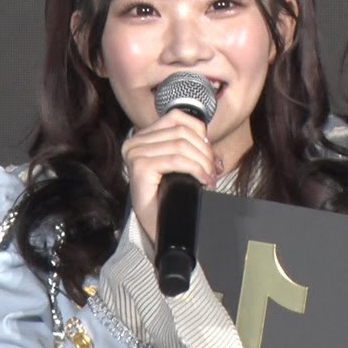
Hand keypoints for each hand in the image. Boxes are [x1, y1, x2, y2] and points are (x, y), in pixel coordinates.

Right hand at [120, 110, 217, 243]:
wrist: (161, 229)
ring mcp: (135, 154)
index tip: (210, 155)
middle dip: (204, 152)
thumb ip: (192, 149)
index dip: (200, 133)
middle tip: (213, 171)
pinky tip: (203, 180)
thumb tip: (211, 144)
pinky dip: (195, 169)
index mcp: (143, 137)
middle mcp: (134, 142)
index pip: (177, 118)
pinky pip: (176, 160)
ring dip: (202, 162)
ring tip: (209, 178)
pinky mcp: (140, 167)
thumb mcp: (180, 166)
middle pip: (182, 132)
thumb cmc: (169, 198)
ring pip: (181, 145)